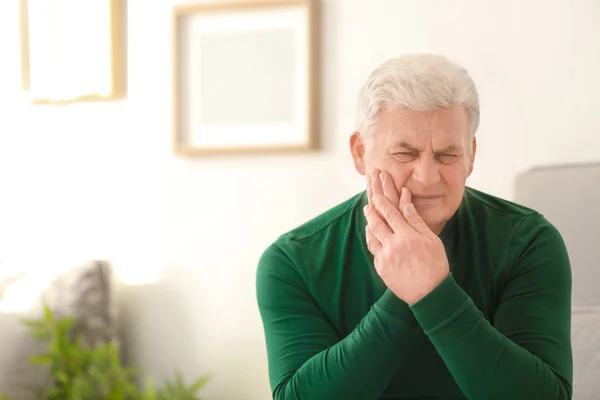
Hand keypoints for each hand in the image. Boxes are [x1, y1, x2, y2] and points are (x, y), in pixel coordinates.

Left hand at [364, 171, 449, 304]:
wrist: (430, 295)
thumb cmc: (435, 265)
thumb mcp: (431, 240)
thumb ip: (416, 221)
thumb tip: (405, 203)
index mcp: (407, 237)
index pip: (391, 214)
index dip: (383, 202)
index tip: (377, 194)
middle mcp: (392, 246)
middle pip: (376, 223)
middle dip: (372, 210)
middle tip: (368, 202)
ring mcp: (384, 258)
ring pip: (371, 236)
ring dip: (369, 224)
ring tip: (368, 215)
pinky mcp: (381, 268)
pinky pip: (373, 250)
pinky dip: (371, 239)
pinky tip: (372, 235)